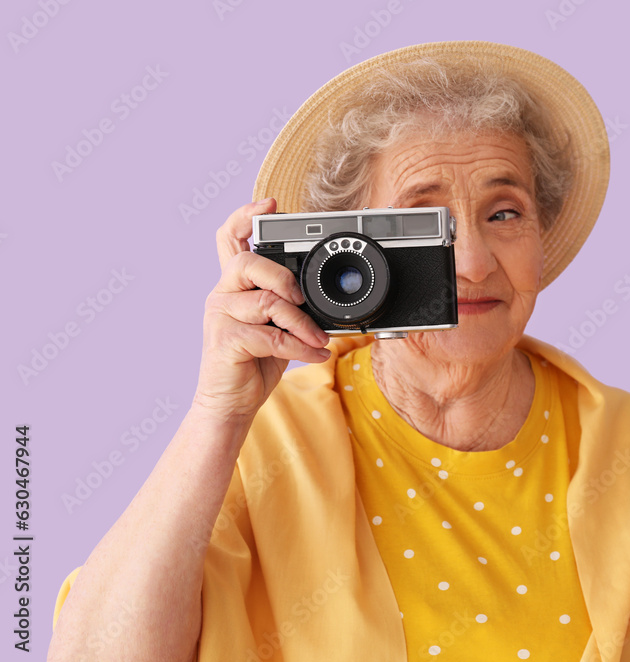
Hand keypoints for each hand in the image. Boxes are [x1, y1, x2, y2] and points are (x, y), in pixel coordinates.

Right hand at [192, 199, 331, 421]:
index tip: (270, 204)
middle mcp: (222, 294)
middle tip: (303, 300)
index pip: (230, 238)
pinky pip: (271, 336)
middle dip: (284, 278)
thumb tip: (324, 297)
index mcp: (234, 285)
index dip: (246, 216)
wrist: (231, 404)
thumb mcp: (278, 327)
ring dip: (302, 324)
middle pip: (249, 263)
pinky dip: (300, 347)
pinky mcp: (224, 341)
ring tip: (319, 339)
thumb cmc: (256, 362)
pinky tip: (315, 354)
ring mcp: (219, 316)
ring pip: (268, 304)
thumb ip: (290, 305)